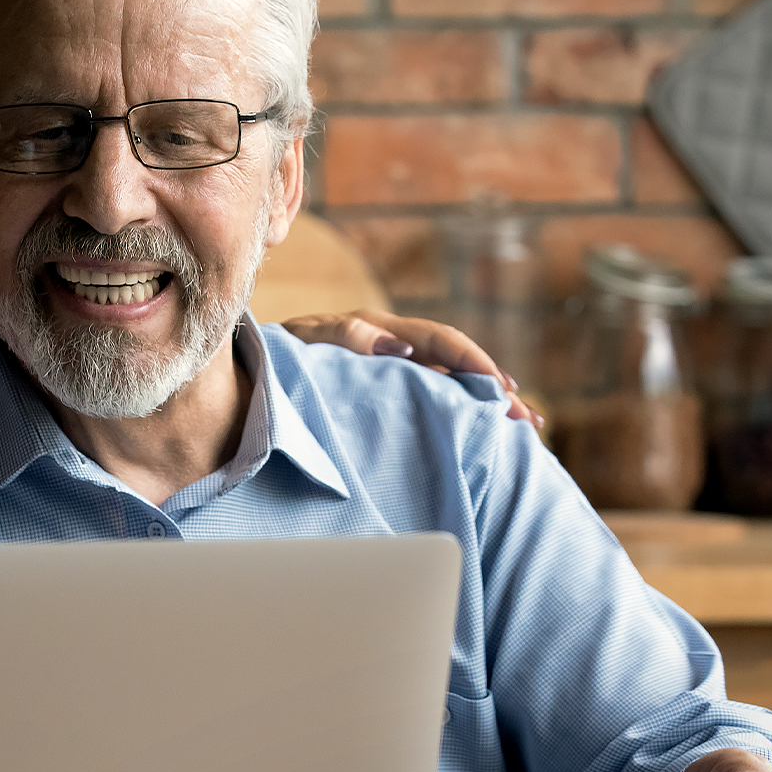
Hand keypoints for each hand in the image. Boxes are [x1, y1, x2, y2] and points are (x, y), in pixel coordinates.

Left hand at [279, 309, 540, 429]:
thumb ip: (344, 336)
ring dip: (483, 406)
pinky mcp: (383, 398)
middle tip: (526, 420)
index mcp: (377, 332)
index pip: (439, 341)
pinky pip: (429, 403)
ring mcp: (389, 374)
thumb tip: (396, 346)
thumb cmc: (274, 357)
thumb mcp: (304, 341)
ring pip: (448, 386)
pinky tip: (478, 439)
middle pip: (455, 364)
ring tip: (521, 432)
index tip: (499, 388)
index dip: (472, 361)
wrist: (244, 374)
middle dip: (494, 389)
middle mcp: (391, 349)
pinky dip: (458, 418)